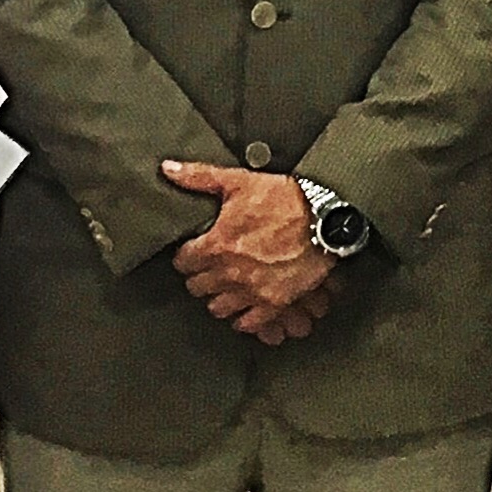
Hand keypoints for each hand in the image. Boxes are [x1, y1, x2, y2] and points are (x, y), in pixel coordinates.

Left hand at [162, 162, 338, 345]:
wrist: (324, 218)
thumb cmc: (283, 199)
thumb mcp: (238, 181)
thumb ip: (198, 177)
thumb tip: (167, 169)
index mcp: (216, 245)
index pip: (183, 262)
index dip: (185, 256)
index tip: (191, 252)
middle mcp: (230, 273)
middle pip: (197, 287)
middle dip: (199, 276)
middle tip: (206, 268)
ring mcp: (252, 290)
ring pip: (218, 307)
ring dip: (217, 297)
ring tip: (223, 286)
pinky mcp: (274, 302)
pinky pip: (248, 323)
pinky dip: (243, 317)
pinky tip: (243, 306)